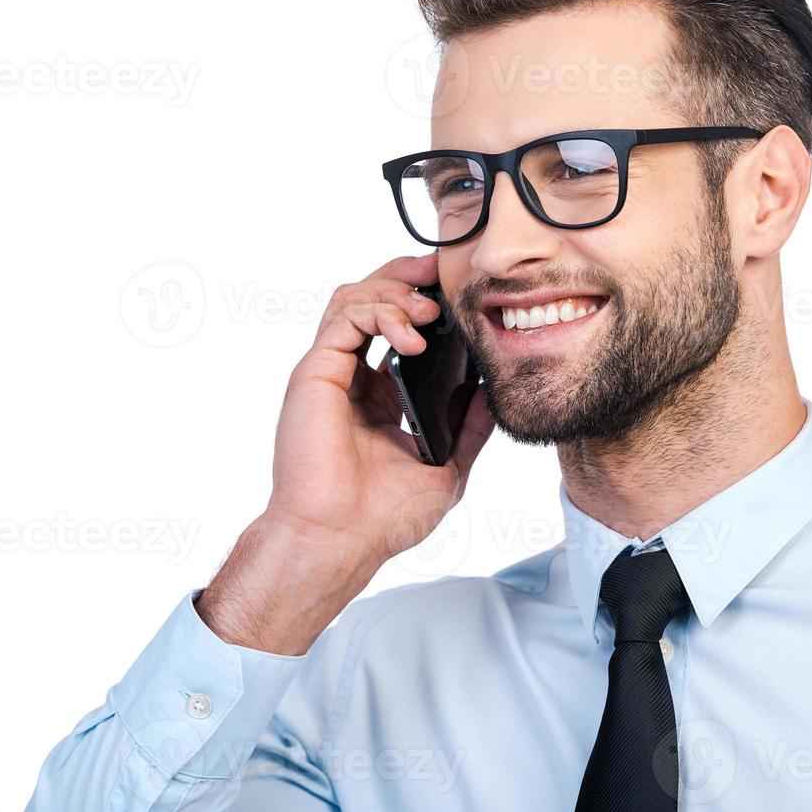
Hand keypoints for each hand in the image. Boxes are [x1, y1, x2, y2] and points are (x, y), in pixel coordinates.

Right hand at [198, 252, 494, 652]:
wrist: (340, 540)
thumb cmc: (380, 518)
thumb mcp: (446, 467)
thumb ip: (469, 428)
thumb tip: (495, 395)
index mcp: (378, 396)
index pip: (397, 329)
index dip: (423, 303)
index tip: (457, 295)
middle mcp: (352, 377)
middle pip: (372, 300)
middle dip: (408, 278)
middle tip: (441, 271)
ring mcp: (331, 372)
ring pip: (355, 298)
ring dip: (396, 292)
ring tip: (430, 312)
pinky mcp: (316, 373)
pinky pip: (344, 317)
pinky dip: (380, 312)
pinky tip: (410, 337)